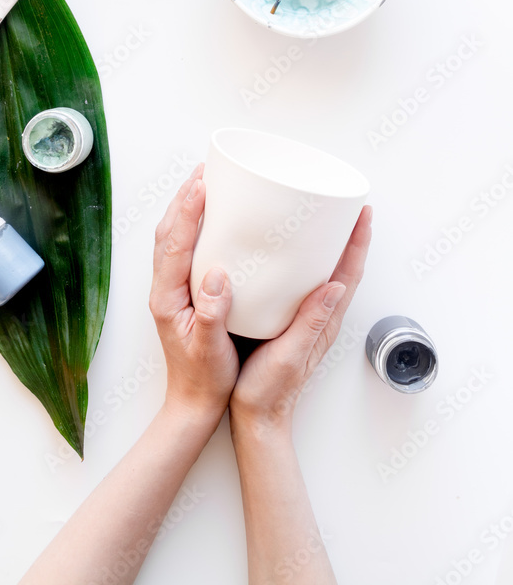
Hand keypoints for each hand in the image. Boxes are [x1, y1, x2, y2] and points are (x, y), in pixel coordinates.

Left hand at [149, 165, 239, 426]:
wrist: (193, 404)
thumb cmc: (205, 380)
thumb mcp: (211, 350)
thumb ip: (211, 315)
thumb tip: (217, 275)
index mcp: (167, 298)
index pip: (173, 243)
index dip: (186, 211)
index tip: (202, 184)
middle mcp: (164, 288)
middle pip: (168, 231)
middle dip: (184, 197)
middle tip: (206, 169)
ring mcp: (171, 289)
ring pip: (172, 236)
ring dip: (185, 207)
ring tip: (206, 181)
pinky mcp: (183, 292)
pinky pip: (183, 248)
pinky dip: (191, 225)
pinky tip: (210, 218)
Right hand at [229, 206, 371, 435]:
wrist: (256, 417)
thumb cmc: (269, 391)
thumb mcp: (290, 354)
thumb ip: (312, 322)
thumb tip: (336, 286)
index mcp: (324, 320)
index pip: (350, 272)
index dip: (359, 241)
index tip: (363, 212)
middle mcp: (320, 315)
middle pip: (342, 265)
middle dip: (347, 233)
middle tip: (344, 203)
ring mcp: (305, 317)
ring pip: (323, 272)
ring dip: (327, 244)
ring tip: (321, 216)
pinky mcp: (287, 319)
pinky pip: (302, 282)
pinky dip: (304, 261)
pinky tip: (288, 252)